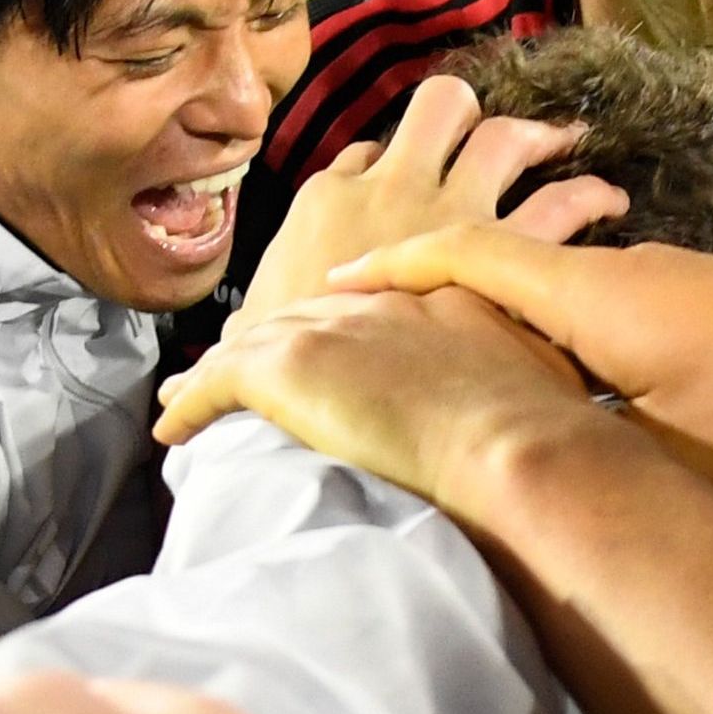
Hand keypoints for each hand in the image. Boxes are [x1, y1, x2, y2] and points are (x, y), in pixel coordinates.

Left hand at [151, 283, 626, 512]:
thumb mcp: (540, 362)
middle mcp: (373, 290)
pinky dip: (189, 404)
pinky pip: (214, 380)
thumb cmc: (539, 418)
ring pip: (252, 332)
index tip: (326, 312)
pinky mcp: (287, 363)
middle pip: (305, 293)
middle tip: (247, 343)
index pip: (372, 275)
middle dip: (279, 304)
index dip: (343, 290)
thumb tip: (535, 393)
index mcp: (433, 280)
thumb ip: (522, 355)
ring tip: (197, 384)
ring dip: (225, 359)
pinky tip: (172, 427)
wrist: (510, 439)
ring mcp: (327, 321)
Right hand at [225, 70, 626, 326]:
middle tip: (500, 138)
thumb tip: (218, 361)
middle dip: (470, 115)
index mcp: (330, 196)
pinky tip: (608, 207)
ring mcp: (449, 208)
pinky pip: (558, 204)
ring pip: (504, 138)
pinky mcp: (501, 249)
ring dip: (540, 137)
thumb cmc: (276, 365)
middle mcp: (393, 183)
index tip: (410, 185)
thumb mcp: (246, 334)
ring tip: (568, 144)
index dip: (393, 163)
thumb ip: (255, 326)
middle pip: (439, 109)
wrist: (317, 380)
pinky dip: (587, 199)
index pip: (369, 153)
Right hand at [313, 226, 712, 512]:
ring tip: (436, 354)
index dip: (394, 270)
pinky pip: (593, 300)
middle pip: (498, 263)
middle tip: (361, 324)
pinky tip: (542, 374)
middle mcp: (619, 269)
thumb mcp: (665, 453)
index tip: (332, 282)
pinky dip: (545, 325)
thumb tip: (517, 455)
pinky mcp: (696, 297)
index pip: (467, 258)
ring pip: (548, 286)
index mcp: (594, 296)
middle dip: (425, 289)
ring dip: (490, 312)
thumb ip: (581, 448)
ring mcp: (661, 276)